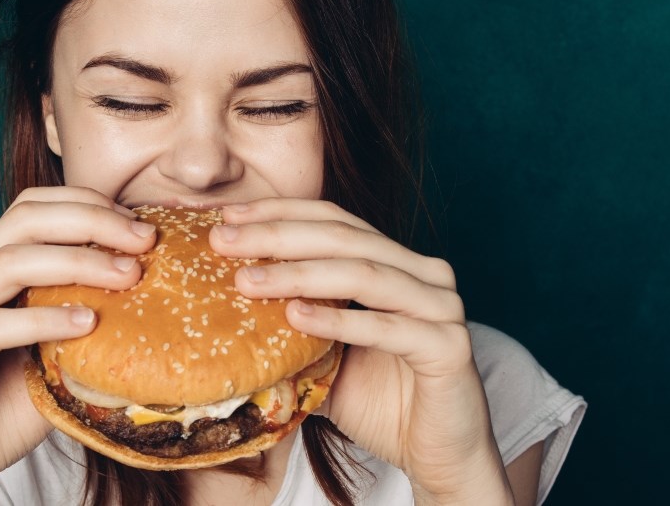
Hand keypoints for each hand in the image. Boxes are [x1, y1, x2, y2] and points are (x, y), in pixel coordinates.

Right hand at [0, 187, 157, 504]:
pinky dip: (43, 319)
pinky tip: (87, 323)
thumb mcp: (49, 352)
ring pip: (8, 265)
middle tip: (145, 240)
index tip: (138, 224)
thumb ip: (79, 317)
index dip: (86, 204)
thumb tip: (150, 293)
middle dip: (91, 221)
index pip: (28, 208)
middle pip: (22, 222)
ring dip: (77, 262)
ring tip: (128, 275)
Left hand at [210, 199, 512, 503]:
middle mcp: (425, 274)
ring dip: (299, 274)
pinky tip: (295, 315)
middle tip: (223, 240)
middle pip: (344, 238)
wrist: (438, 456)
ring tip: (247, 280)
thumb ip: (292, 326)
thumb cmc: (382, 404)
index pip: (334, 220)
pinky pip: (388, 327)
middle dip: (278, 236)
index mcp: (397, 263)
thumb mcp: (325, 357)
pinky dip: (339, 320)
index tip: (227, 215)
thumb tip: (219, 306)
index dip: (280, 212)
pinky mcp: (449, 346)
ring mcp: (441, 307)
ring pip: (364, 274)